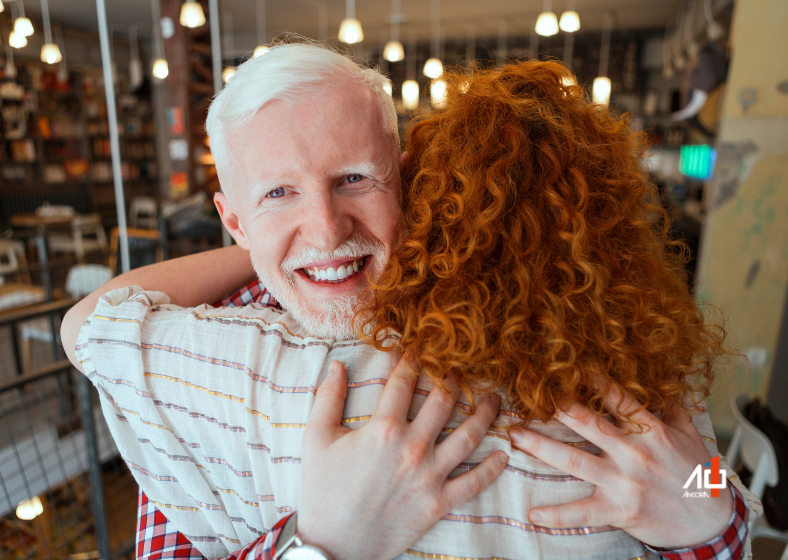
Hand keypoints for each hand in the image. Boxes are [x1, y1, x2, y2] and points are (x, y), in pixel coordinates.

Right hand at [298, 356, 507, 559]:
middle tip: (462, 364)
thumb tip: (337, 364)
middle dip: (454, 377)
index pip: (405, 380)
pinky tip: (503, 454)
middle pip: (444, 401)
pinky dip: (492, 468)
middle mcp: (413, 447)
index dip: (414, 357)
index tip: (421, 345)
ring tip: (494, 398)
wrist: (333, 546)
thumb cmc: (322, 490)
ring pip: (469, 436)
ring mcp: (430, 476)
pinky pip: (474, 483)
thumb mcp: (316, 439)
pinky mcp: (439, 503)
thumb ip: (327, 397)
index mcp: (383, 428)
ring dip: (485, 413)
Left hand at [509, 386, 733, 548]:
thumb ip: (673, 403)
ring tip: (514, 436)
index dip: (589, 380)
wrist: (711, 523)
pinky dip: (557, 515)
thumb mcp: (690, 433)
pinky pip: (582, 512)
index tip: (563, 367)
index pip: (615, 397)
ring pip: (574, 460)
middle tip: (527, 394)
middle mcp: (634, 452)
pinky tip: (533, 513)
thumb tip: (669, 370)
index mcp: (650, 430)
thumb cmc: (698, 475)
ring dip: (540, 447)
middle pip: (587, 422)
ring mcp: (624, 482)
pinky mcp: (619, 510)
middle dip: (555, 407)